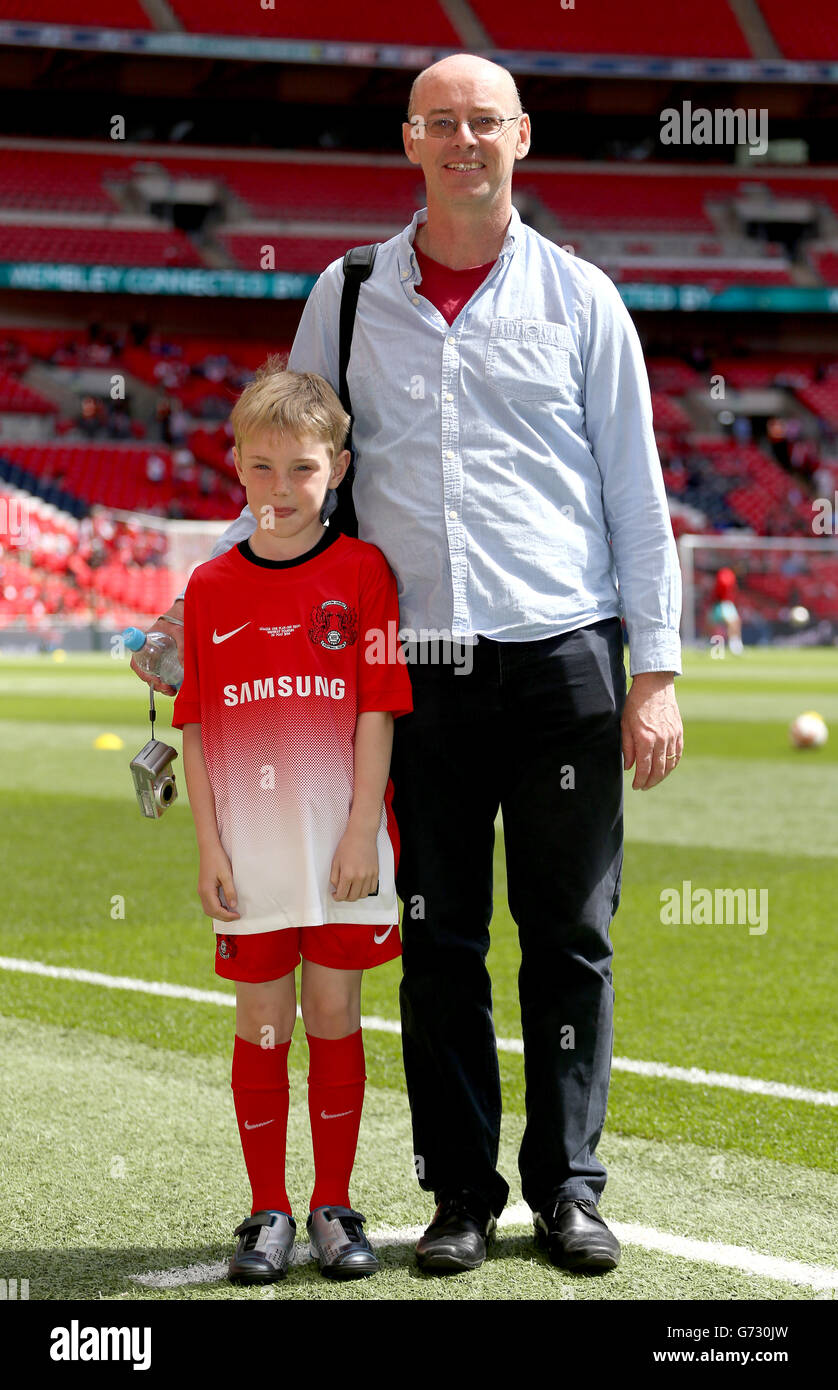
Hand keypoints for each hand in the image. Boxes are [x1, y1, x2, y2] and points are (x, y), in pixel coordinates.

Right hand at [129, 605, 183, 696]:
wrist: (181, 617)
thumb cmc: (177, 622)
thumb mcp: (180, 632)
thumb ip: (182, 647)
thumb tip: (185, 666)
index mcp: (143, 644)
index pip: (137, 663)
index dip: (144, 674)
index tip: (156, 680)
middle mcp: (146, 654)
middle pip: (145, 674)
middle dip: (156, 685)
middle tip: (168, 689)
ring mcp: (154, 660)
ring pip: (153, 677)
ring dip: (161, 687)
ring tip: (173, 691)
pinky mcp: (162, 664)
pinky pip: (161, 676)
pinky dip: (166, 683)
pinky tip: (175, 687)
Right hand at [197, 842, 239, 921]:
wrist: (209, 848)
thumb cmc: (218, 859)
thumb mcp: (226, 875)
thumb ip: (230, 891)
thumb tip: (233, 906)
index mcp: (206, 890)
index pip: (216, 910)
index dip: (227, 915)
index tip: (238, 916)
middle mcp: (201, 892)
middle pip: (210, 912)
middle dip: (223, 917)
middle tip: (236, 916)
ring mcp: (201, 890)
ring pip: (208, 908)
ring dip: (219, 913)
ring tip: (231, 912)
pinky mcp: (203, 887)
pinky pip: (208, 902)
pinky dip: (216, 907)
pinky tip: (225, 904)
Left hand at [330, 827, 378, 901]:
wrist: (362, 835)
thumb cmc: (348, 845)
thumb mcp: (335, 861)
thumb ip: (334, 877)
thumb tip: (336, 887)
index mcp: (348, 874)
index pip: (342, 894)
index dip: (337, 897)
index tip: (336, 895)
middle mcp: (360, 877)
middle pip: (353, 897)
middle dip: (345, 897)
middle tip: (342, 893)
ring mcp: (369, 875)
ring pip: (363, 895)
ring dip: (356, 895)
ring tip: (351, 889)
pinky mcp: (376, 873)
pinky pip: (372, 888)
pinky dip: (366, 891)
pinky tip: (361, 886)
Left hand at [621, 671, 682, 790]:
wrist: (655, 685)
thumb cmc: (636, 704)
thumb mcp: (625, 724)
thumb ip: (627, 747)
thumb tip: (628, 767)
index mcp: (645, 739)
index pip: (644, 768)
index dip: (640, 780)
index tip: (635, 786)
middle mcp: (661, 740)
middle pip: (658, 770)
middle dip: (650, 782)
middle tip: (643, 786)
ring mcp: (672, 736)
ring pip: (669, 764)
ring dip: (662, 776)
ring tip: (653, 780)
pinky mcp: (679, 732)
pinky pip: (677, 754)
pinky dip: (672, 764)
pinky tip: (665, 769)